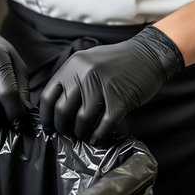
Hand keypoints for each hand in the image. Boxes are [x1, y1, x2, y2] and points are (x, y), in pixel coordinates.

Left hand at [39, 25, 183, 144]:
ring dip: (81, 133)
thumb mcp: (87, 61)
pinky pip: (104, 126)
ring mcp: (103, 87)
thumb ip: (71, 79)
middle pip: (62, 111)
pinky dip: (99, 136)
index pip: (48, 97)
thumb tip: (54, 107)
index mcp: (72, 66)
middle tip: (67, 133)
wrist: (148, 55)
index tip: (49, 127)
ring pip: (82, 121)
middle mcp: (84, 75)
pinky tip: (98, 139)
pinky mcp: (120, 100)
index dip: (46, 117)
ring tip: (84, 136)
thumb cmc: (116, 62)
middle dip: (62, 128)